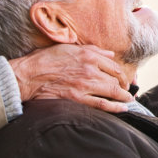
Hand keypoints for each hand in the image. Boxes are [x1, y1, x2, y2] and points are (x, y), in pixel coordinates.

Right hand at [9, 44, 132, 111]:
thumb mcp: (70, 47)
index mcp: (89, 56)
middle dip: (123, 86)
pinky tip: (123, 109)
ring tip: (128, 100)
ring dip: (123, 97)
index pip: (114, 66)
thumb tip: (109, 54)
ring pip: (112, 91)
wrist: (29, 74)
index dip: (121, 74)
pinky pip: (101, 104)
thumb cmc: (46, 59)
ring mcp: (85, 85)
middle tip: (126, 90)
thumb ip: (92, 50)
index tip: (123, 79)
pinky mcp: (78, 98)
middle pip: (115, 79)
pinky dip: (115, 107)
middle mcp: (90, 70)